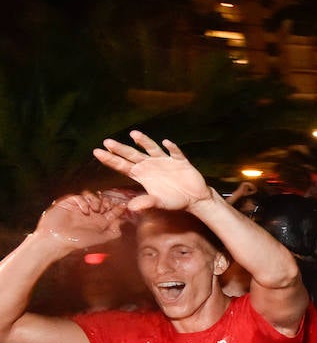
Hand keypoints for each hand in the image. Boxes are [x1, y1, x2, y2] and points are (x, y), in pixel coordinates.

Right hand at [34, 190, 129, 248]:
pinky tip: (84, 210)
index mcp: (99, 221)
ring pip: (91, 196)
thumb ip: (113, 232)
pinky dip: (84, 201)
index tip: (123, 205)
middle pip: (103, 201)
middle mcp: (90, 213)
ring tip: (96, 208)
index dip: (118, 207)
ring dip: (96, 200)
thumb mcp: (100, 238)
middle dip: (107, 201)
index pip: (111, 211)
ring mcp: (79, 207)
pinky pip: (79, 197)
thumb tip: (121, 222)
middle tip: (107, 206)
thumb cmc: (77, 241)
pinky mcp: (68, 203)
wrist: (56, 240)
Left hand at [95, 131, 213, 212]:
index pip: (122, 165)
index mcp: (142, 175)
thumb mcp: (159, 203)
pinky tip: (166, 143)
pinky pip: (175, 153)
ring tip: (134, 134)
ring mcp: (164, 161)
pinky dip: (171, 148)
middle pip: (132, 154)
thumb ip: (146, 203)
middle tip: (107, 142)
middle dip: (120, 149)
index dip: (110, 159)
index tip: (97, 152)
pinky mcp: (180, 161)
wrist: (194, 198)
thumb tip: (130, 207)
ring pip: (152, 149)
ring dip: (144, 142)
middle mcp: (150, 165)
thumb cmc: (174, 200)